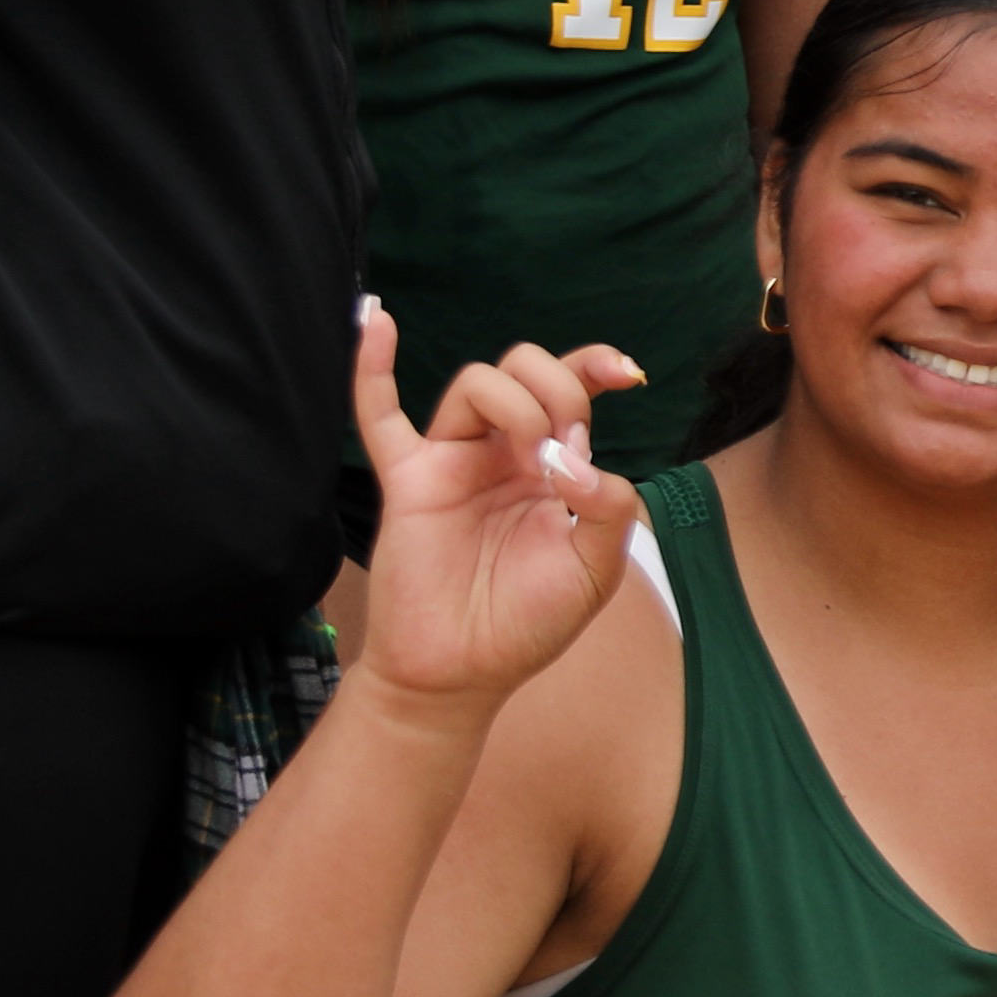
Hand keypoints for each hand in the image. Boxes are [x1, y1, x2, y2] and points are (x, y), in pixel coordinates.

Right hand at [340, 304, 642, 715]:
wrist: (462, 674)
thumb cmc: (528, 624)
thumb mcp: (595, 572)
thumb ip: (608, 511)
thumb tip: (579, 463)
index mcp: (552, 468)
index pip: (572, 391)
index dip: (595, 367)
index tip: (625, 372)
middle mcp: (503, 454)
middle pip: (524, 372)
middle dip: (558, 390)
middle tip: (567, 449)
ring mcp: (453, 462)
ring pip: (474, 384)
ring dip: (514, 403)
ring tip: (530, 458)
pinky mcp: (408, 480)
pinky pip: (380, 415)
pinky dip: (371, 368)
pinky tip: (376, 322)